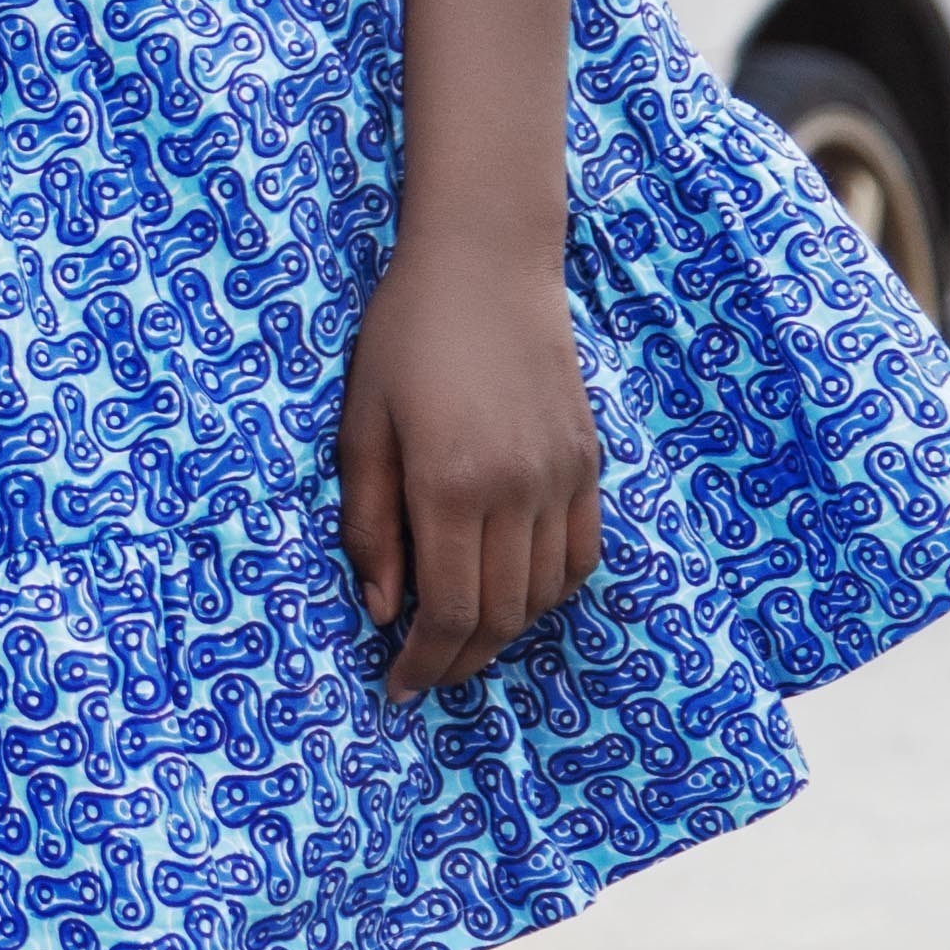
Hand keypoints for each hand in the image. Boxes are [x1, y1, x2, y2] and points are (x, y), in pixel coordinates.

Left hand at [335, 227, 601, 703]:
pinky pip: (580, 555)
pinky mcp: (588, 463)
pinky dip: (549, 592)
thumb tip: (383, 609)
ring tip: (461, 641)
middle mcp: (515, 490)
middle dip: (459, 661)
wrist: (487, 264)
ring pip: (544, 595)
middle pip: (500, 616)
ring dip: (504, 633)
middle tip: (424, 676)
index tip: (397, 685)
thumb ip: (369, 524)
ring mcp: (562, 478)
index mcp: (449, 484)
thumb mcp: (360, 426)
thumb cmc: (404, 336)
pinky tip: (513, 595)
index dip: (423, 662)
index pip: (449, 611)